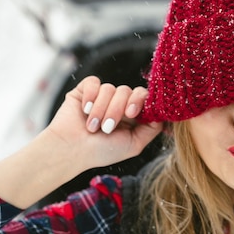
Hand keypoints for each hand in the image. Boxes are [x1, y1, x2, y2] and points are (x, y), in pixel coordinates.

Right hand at [47, 76, 162, 170]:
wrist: (71, 150)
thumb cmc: (102, 151)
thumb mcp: (134, 144)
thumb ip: (152, 129)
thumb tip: (162, 114)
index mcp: (132, 115)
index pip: (143, 97)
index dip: (140, 101)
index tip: (131, 114)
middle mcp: (118, 103)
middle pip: (128, 91)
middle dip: (118, 109)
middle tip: (108, 127)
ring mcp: (102, 96)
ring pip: (110, 89)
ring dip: (101, 110)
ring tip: (92, 127)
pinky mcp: (85, 90)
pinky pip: (94, 82)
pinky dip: (90, 96)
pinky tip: (85, 110)